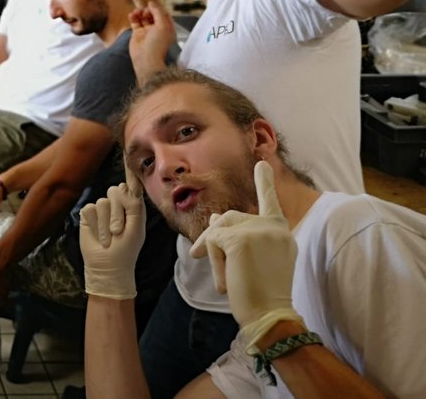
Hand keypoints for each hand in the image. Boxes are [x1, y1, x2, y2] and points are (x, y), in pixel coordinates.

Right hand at [79, 182, 145, 299]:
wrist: (108, 266)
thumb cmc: (126, 249)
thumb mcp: (136, 229)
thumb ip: (134, 206)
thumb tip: (124, 186)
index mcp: (132, 207)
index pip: (130, 187)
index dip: (130, 175)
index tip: (129, 167)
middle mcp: (117, 205)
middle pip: (115, 191)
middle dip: (117, 212)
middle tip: (117, 231)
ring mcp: (102, 209)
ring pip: (102, 202)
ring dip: (105, 224)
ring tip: (108, 238)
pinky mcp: (88, 214)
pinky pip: (89, 209)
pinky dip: (94, 225)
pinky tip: (97, 235)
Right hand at [129, 1, 174, 80]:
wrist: (147, 59)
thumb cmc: (158, 44)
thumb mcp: (163, 25)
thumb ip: (158, 12)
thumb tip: (152, 3)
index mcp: (167, 28)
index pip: (163, 14)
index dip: (157, 8)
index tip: (151, 4)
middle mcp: (158, 30)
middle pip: (152, 15)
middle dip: (148, 10)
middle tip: (144, 11)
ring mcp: (147, 32)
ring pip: (143, 18)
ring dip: (140, 12)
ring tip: (137, 12)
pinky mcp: (137, 35)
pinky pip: (135, 22)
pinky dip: (133, 17)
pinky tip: (132, 15)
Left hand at [189, 160, 300, 350]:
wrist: (269, 316)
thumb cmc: (261, 293)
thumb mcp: (252, 259)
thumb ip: (239, 235)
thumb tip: (214, 216)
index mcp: (281, 232)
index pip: (270, 203)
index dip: (264, 183)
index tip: (261, 164)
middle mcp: (274, 227)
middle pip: (230, 218)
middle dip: (212, 236)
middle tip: (198, 255)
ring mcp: (259, 230)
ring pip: (219, 228)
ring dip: (213, 252)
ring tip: (221, 277)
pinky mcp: (241, 238)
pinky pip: (214, 241)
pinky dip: (214, 262)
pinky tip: (225, 282)